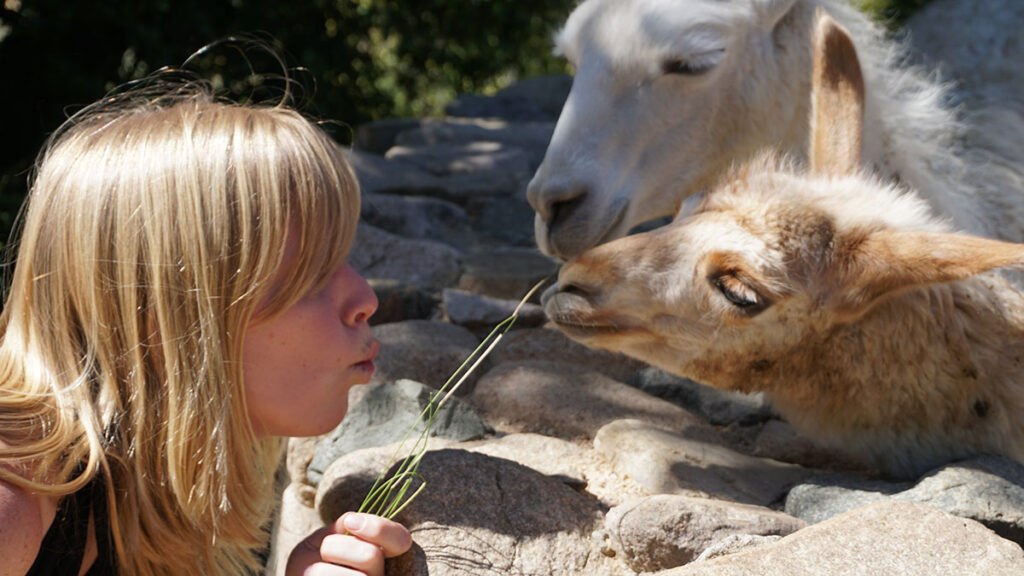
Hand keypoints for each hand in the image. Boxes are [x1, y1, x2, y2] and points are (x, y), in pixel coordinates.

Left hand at [285, 512, 411, 575]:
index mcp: (379, 556)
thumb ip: (336, 530)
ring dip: (319, 570)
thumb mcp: (317, 544)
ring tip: (313, 574)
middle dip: (336, 547)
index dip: (379, 528)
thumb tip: (352, 520)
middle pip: (371, 556)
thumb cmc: (307, 567)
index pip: (400, 540)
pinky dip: (314, 575)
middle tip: (323, 555)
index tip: (350, 523)